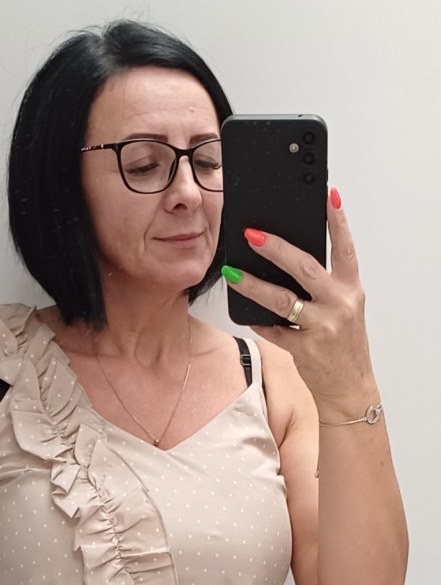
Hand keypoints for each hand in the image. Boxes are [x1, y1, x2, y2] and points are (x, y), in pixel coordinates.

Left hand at [224, 190, 378, 418]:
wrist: (350, 389)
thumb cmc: (343, 345)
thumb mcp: (343, 309)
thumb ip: (324, 286)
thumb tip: (286, 259)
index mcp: (351, 289)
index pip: (345, 248)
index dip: (337, 220)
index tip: (326, 195)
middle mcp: (340, 305)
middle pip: (306, 268)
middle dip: (277, 248)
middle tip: (252, 233)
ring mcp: (323, 327)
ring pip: (282, 300)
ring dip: (253, 284)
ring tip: (233, 272)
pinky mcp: (305, 349)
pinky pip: (273, 330)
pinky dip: (256, 320)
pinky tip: (243, 311)